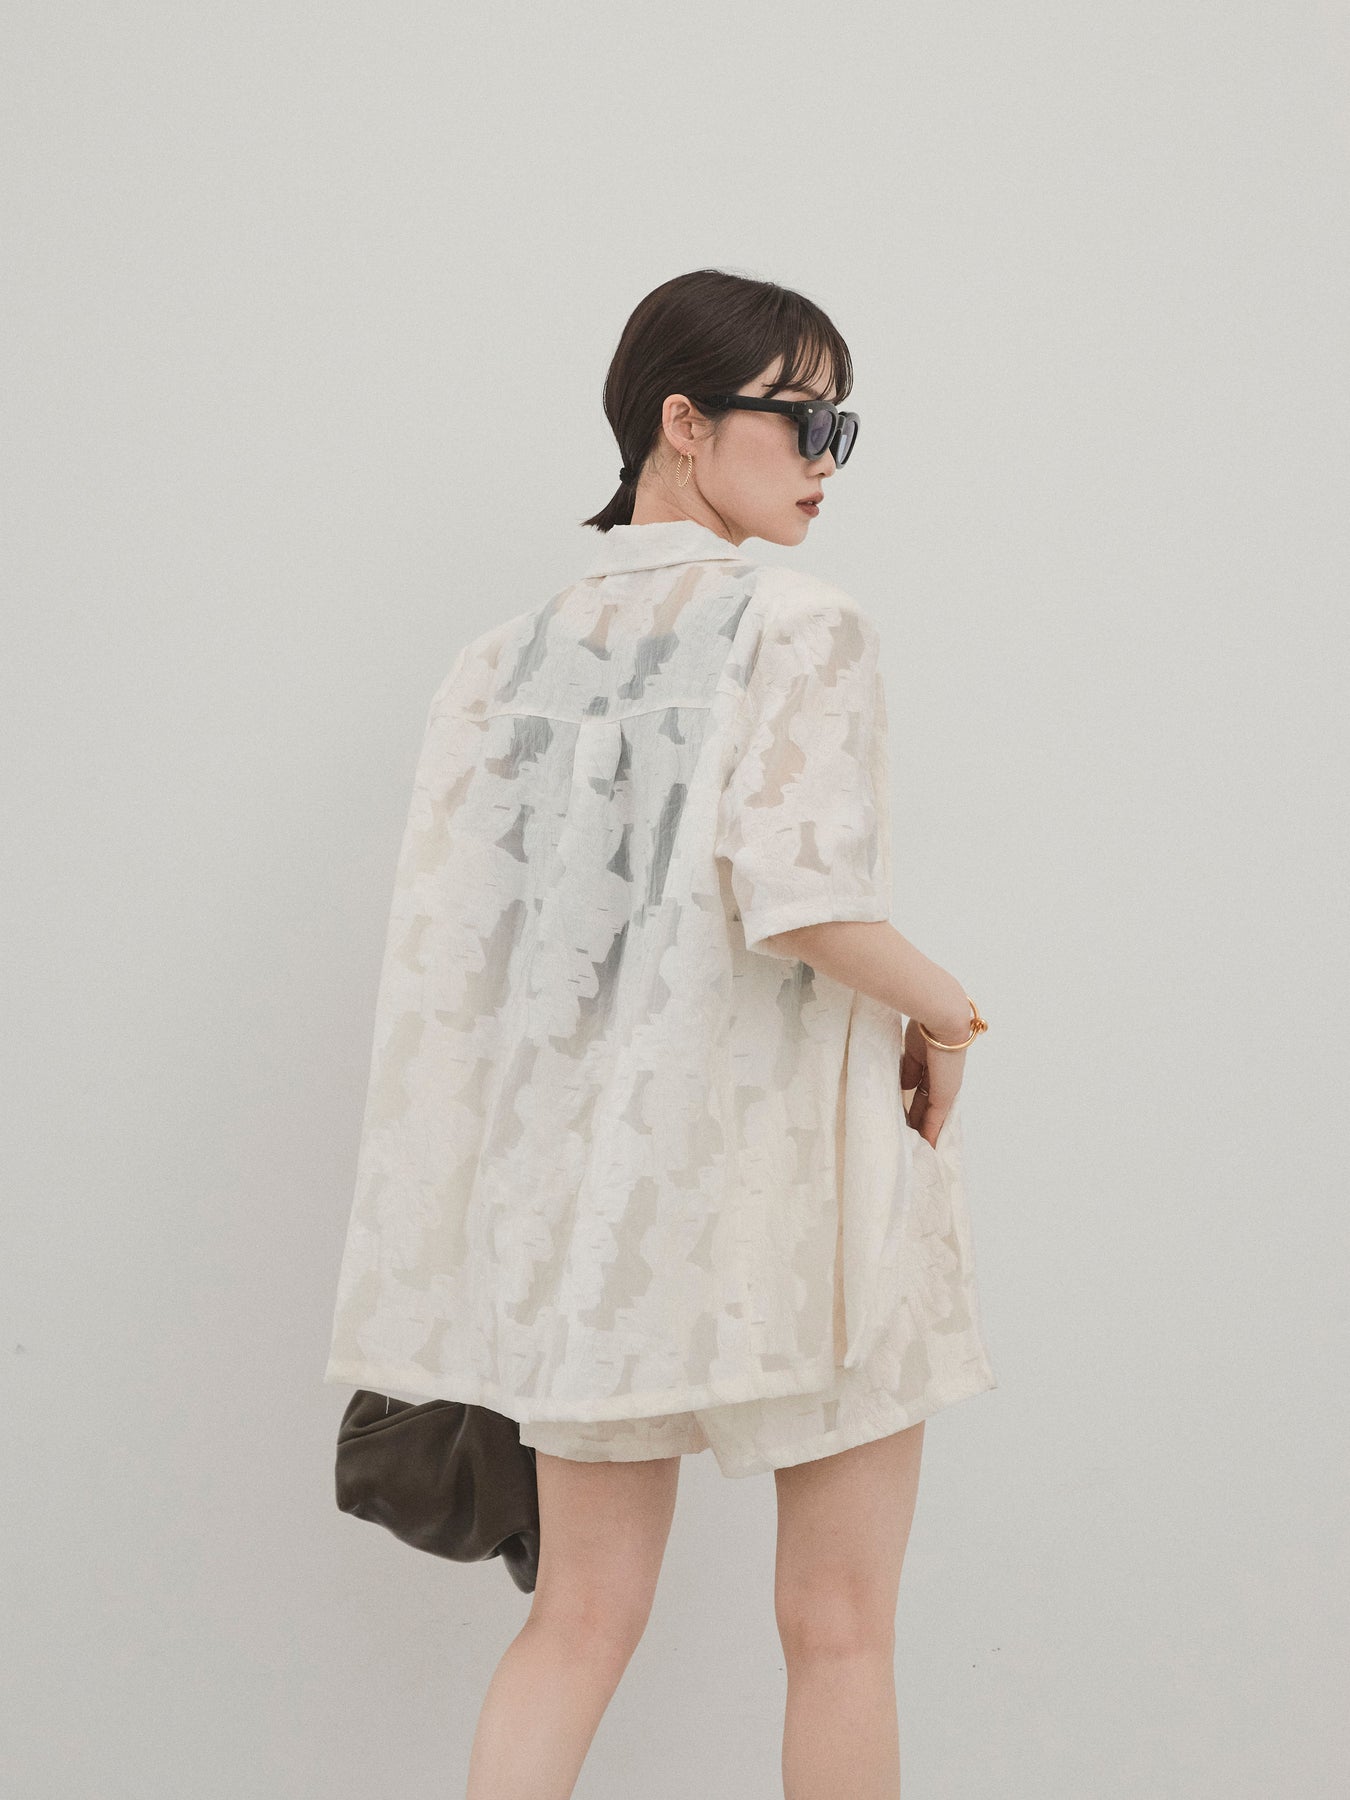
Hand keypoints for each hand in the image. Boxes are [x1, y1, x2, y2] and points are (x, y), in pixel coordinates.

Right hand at [900, 1014, 965, 1148]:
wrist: (942, 1018)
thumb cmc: (925, 1024)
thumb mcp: (913, 1050)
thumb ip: (909, 1070)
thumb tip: (905, 1087)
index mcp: (933, 1064)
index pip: (922, 1088)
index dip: (914, 1101)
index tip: (904, 1114)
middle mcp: (942, 1079)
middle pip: (927, 1105)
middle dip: (917, 1119)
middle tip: (907, 1135)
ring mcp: (945, 1088)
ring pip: (932, 1115)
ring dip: (922, 1129)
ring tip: (913, 1146)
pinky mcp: (944, 1096)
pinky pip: (936, 1119)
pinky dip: (930, 1134)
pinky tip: (925, 1147)